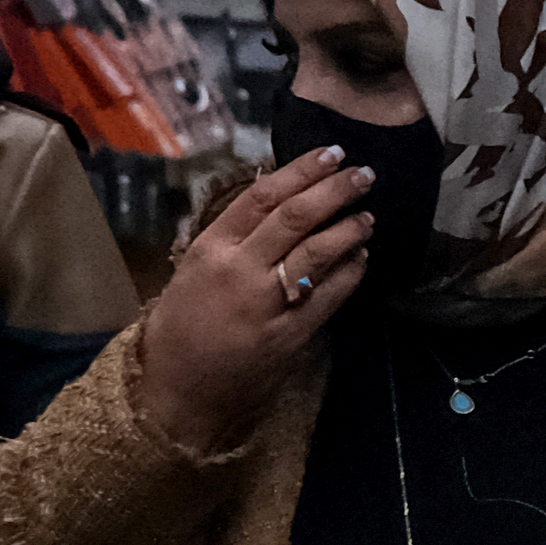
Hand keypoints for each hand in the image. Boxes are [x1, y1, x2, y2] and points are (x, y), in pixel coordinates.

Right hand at [138, 147, 377, 455]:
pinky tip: (362, 258)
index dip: (301, 170)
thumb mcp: (195, 270)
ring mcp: (266, 303)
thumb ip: (234, 237)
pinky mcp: (290, 334)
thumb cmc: (183, 325)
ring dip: (349, 228)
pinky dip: (350, 272)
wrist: (178, 390)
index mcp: (211, 248)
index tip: (330, 153)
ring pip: (316, 253)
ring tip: (367, 215)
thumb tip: (280, 197)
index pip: (262, 196)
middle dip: (335, 190)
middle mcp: (239, 270)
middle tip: (363, 174)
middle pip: (295, 217)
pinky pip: (329, 295)